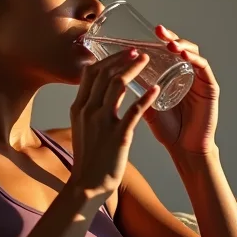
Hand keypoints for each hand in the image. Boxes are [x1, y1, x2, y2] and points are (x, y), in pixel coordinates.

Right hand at [69, 49, 159, 200]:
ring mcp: (102, 122)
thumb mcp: (82, 129)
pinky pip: (135, 110)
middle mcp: (88, 110)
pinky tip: (158, 89)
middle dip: (122, 58)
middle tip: (137, 51)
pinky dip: (147, 96)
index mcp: (79, 108)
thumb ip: (89, 111)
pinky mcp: (118, 135)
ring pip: (119, 85)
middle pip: (104, 73)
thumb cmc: (88, 159)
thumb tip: (100, 96)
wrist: (87, 185)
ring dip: (134, 69)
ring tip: (148, 61)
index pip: (90, 73)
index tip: (121, 54)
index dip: (107, 59)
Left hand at [143, 25, 218, 154]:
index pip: (168, 52)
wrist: (185, 150)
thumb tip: (114, 81)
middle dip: (170, 37)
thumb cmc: (168, 130)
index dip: (158, 41)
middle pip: (181, 48)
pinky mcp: (210, 88)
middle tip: (158, 30)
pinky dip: (195, 59)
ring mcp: (200, 80)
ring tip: (169, 43)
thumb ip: (137, 93)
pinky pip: (204, 68)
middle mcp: (189, 74)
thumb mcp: (147, 107)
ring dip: (182, 45)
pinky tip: (183, 55)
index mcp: (175, 76)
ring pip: (194, 53)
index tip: (147, 33)